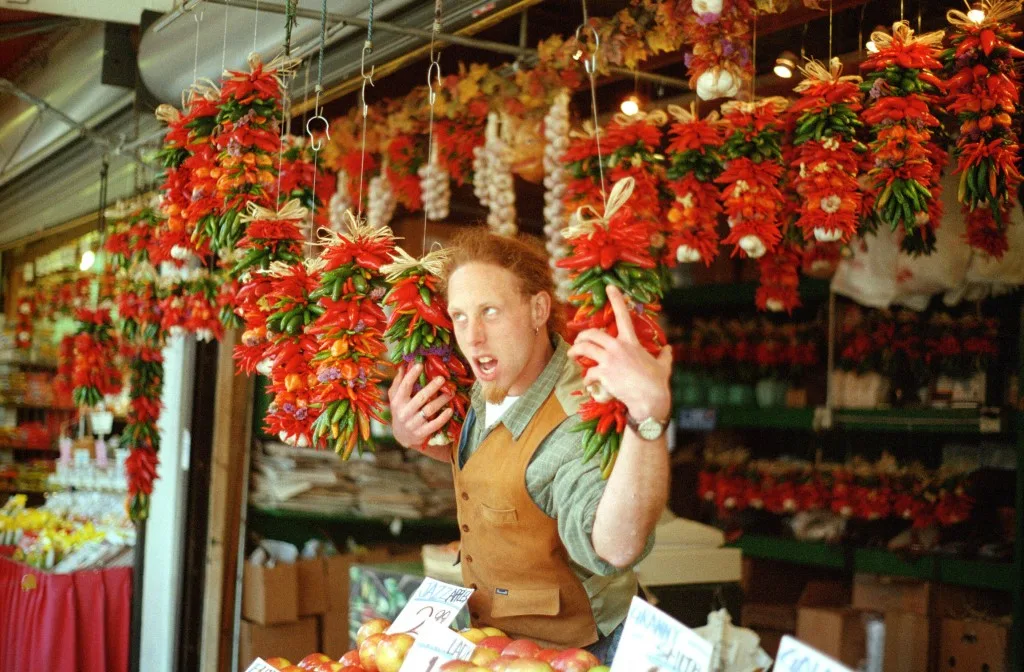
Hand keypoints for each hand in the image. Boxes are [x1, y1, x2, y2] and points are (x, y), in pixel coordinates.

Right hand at [387, 362, 453, 449]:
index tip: (420, 365)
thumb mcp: (395, 397)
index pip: (405, 386)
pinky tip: (450, 410)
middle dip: (432, 387)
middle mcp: (404, 412)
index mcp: (397, 401)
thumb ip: (398, 382)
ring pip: (429, 410)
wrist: (402, 436)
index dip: (412, 375)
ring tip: (451, 393)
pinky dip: (443, 418)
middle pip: (420, 398)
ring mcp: (413, 424)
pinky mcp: (421, 433)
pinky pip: (434, 425)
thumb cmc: (401, 411)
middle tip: (442, 379)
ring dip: (441, 401)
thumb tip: (403, 365)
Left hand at [567, 284, 671, 421]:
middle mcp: (618, 347)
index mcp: (631, 342)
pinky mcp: (603, 373)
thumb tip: (669, 349)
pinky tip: (588, 383)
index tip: (610, 288)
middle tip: (578, 341)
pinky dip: (586, 379)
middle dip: (582, 336)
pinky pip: (588, 373)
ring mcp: (609, 360)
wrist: (649, 399)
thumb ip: (665, 356)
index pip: (623, 315)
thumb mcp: (663, 366)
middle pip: (592, 334)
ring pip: (584, 349)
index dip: (616, 299)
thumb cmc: (656, 382)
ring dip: (575, 351)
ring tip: (572, 355)